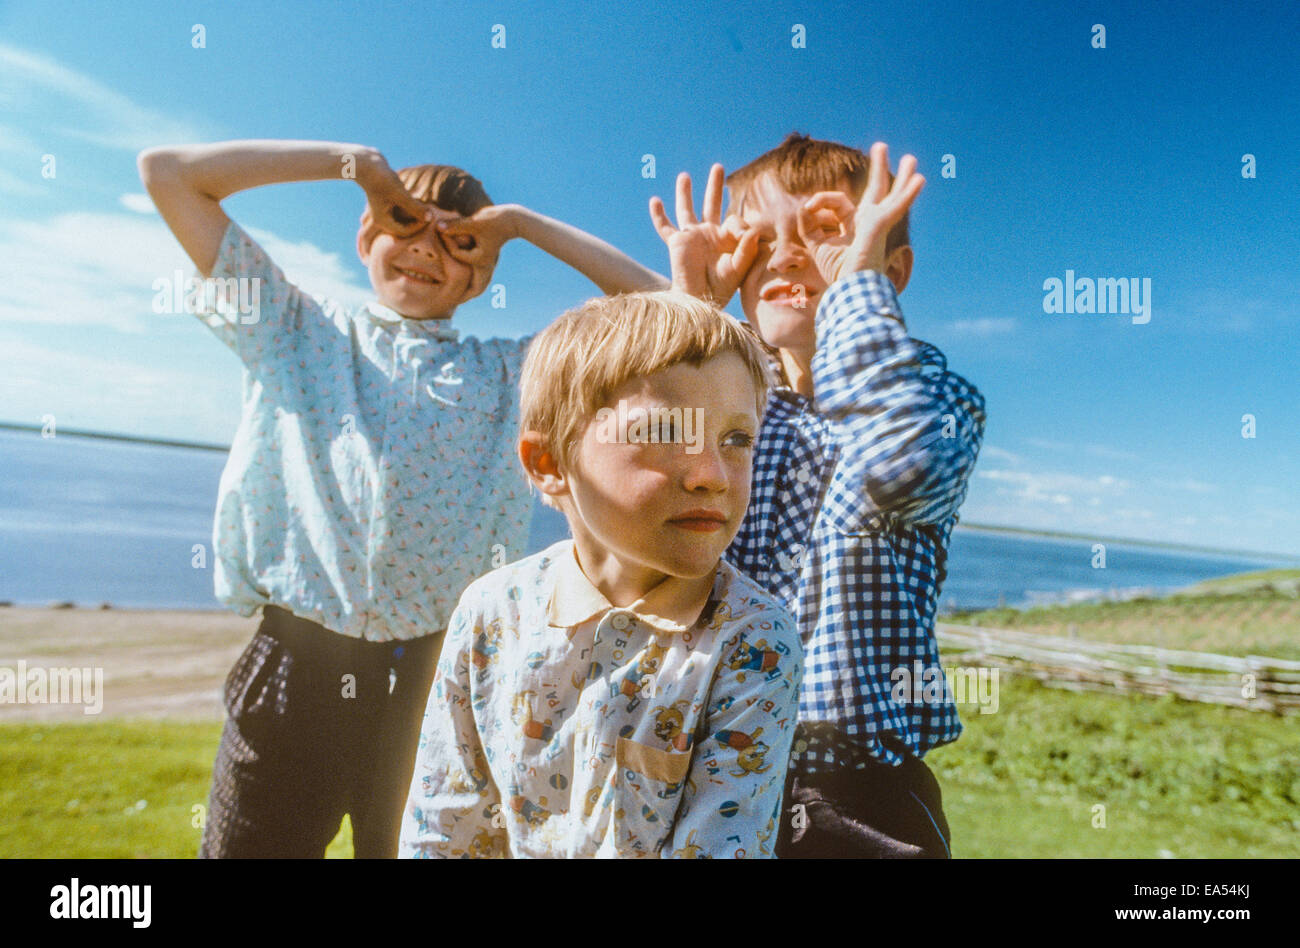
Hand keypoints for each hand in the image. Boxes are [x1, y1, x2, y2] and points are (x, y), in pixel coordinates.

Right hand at [361, 156, 434, 236]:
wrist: (367, 163)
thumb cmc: (382, 179)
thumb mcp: (400, 194)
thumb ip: (415, 207)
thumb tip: (431, 219)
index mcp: (382, 221)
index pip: (405, 232)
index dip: (419, 226)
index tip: (431, 217)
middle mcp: (382, 218)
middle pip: (404, 227)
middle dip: (418, 221)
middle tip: (432, 213)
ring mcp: (384, 209)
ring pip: (404, 218)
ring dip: (415, 214)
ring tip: (427, 206)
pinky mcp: (387, 201)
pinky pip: (402, 209)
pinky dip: (410, 206)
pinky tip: (419, 199)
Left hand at [436, 204, 519, 300]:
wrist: (512, 219)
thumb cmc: (493, 218)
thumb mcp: (474, 222)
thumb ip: (456, 226)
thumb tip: (438, 228)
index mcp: (480, 259)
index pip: (457, 257)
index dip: (447, 245)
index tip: (438, 236)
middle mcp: (485, 265)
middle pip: (475, 289)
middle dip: (464, 296)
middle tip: (452, 303)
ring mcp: (488, 264)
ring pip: (479, 285)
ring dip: (470, 292)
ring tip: (458, 299)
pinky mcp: (488, 260)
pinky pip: (480, 278)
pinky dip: (473, 283)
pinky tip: (465, 283)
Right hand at [649, 164, 759, 305]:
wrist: (700, 299)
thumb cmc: (722, 288)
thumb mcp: (739, 268)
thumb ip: (747, 249)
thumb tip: (753, 230)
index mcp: (727, 238)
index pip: (733, 218)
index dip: (739, 224)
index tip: (742, 235)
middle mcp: (709, 233)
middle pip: (711, 203)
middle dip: (715, 186)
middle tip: (718, 167)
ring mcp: (691, 236)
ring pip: (686, 209)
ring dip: (685, 192)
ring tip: (684, 176)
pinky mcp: (676, 242)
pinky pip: (665, 227)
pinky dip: (658, 215)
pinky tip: (655, 201)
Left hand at [797, 142, 923, 284]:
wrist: (852, 289)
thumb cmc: (838, 274)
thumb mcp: (817, 245)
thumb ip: (809, 225)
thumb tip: (806, 206)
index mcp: (854, 226)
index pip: (838, 202)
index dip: (820, 200)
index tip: (808, 207)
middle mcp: (868, 222)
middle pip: (876, 191)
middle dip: (878, 169)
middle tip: (881, 146)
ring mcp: (877, 223)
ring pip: (890, 194)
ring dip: (900, 176)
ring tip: (910, 158)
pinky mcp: (881, 225)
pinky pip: (896, 206)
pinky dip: (907, 193)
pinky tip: (919, 179)